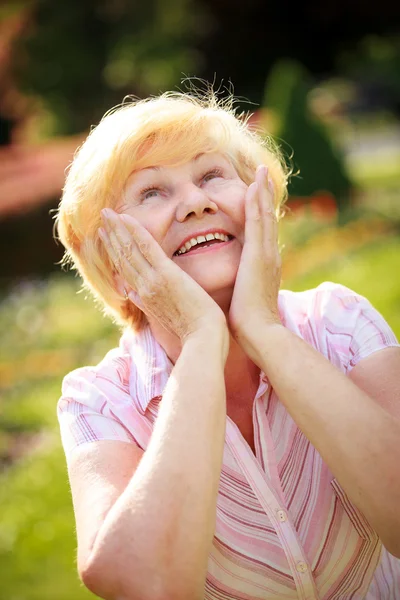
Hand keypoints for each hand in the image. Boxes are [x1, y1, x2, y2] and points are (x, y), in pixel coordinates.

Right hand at [99, 209, 227, 344]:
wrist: (203, 339)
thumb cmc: (193, 332)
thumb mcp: (166, 318)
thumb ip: (149, 304)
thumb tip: (133, 296)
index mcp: (145, 299)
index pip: (125, 271)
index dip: (114, 252)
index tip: (106, 236)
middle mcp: (143, 289)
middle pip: (122, 258)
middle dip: (111, 236)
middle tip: (103, 217)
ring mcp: (153, 282)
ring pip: (129, 251)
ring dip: (117, 229)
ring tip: (108, 213)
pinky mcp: (167, 275)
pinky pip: (147, 249)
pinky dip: (135, 232)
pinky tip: (127, 218)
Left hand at [228, 165, 281, 353]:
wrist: (260, 333)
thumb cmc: (248, 324)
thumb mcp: (244, 301)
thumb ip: (240, 291)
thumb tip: (232, 291)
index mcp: (263, 267)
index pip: (262, 235)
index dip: (260, 215)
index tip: (257, 198)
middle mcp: (269, 256)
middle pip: (267, 220)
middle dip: (264, 197)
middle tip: (263, 176)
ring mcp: (266, 254)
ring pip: (264, 216)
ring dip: (262, 193)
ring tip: (261, 173)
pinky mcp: (259, 255)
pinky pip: (258, 222)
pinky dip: (258, 202)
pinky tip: (254, 185)